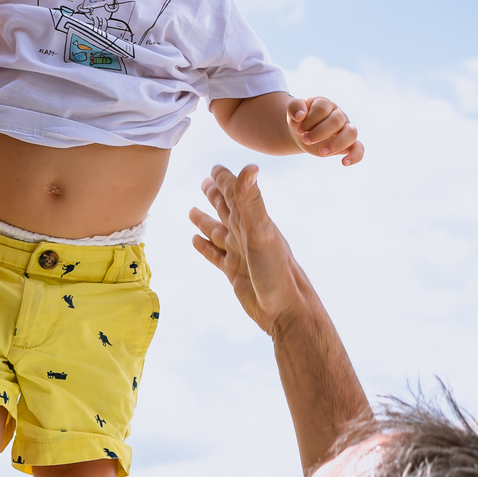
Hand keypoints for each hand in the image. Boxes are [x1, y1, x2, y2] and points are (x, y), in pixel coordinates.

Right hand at [189, 164, 303, 334]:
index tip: (214, 169)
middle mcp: (246, 234)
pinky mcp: (234, 272)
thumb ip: (252, 201)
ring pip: (218, 231)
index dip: (224, 180)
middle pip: (226, 209)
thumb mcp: (261, 232)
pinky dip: (205, 247)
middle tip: (204, 182)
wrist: (286, 310)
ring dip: (205, 220)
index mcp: (252, 220)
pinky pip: (215, 255)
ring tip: (191, 210)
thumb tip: (250, 166)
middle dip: (215, 195)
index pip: (235, 193)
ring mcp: (240, 253)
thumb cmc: (276, 271)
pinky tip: (196, 241)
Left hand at [286, 96, 362, 164]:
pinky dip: (355, 155)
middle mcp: (338, 115)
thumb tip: (300, 115)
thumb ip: (294, 107)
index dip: (310, 120)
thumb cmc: (300, 121)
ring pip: (351, 133)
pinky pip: (358, 148)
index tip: (300, 130)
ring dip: (337, 144)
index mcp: (325, 104)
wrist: (302, 133)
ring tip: (322, 152)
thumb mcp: (293, 112)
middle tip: (306, 140)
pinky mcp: (347, 144)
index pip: (322, 108)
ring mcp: (345, 129)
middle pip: (336, 120)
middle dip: (319, 133)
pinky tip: (345, 162)